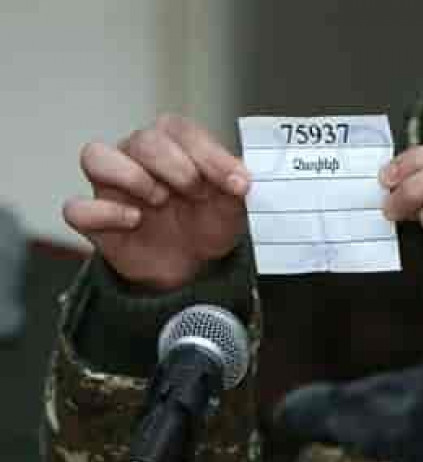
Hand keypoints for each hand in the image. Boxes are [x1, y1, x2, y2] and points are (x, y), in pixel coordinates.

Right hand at [63, 115, 250, 290]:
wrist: (191, 266)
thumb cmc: (206, 223)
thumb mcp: (231, 208)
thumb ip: (235, 189)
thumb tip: (242, 178)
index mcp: (173, 144)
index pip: (181, 130)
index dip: (210, 154)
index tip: (237, 182)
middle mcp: (136, 156)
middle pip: (143, 139)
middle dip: (176, 165)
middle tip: (198, 192)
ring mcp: (111, 186)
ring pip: (96, 156)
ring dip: (131, 176)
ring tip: (160, 199)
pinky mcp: (95, 219)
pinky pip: (77, 207)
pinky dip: (103, 212)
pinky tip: (134, 220)